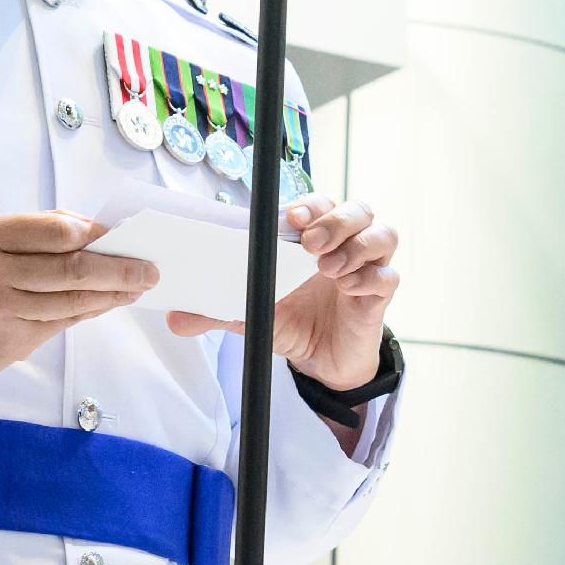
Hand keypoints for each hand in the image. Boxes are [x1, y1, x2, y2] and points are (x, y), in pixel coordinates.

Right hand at [0, 212, 155, 415]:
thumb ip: (29, 232)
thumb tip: (91, 228)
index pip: (54, 231)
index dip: (95, 235)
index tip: (124, 236)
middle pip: (71, 270)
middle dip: (119, 270)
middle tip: (150, 268)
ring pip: (71, 301)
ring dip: (112, 294)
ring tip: (137, 287)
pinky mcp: (9, 343)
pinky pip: (62, 323)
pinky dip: (90, 311)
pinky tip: (108, 303)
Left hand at [171, 196, 396, 388]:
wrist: (320, 361)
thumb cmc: (291, 322)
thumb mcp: (250, 314)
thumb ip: (216, 311)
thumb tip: (175, 320)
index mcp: (313, 237)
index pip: (319, 203)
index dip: (308, 204)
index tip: (289, 218)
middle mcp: (345, 244)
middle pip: (358, 209)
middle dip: (335, 220)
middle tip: (310, 244)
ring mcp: (367, 267)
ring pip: (383, 233)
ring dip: (356, 245)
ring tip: (329, 269)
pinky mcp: (380, 295)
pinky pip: (389, 276)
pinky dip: (371, 277)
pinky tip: (349, 289)